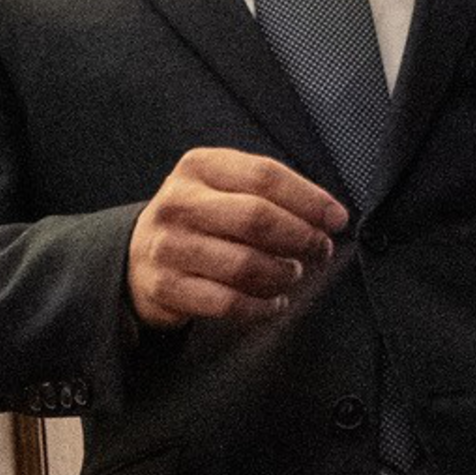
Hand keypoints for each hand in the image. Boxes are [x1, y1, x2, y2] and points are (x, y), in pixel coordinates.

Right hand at [129, 147, 345, 328]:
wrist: (139, 255)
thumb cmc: (201, 220)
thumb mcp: (223, 188)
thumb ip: (269, 193)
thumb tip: (329, 217)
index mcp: (199, 167)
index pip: (264, 176)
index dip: (309, 199)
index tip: (337, 219)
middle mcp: (179, 202)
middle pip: (256, 218)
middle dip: (301, 238)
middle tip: (319, 251)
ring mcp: (168, 245)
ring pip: (244, 265)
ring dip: (282, 274)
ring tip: (292, 274)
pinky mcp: (165, 286)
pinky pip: (228, 303)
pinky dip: (261, 307)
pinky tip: (274, 302)